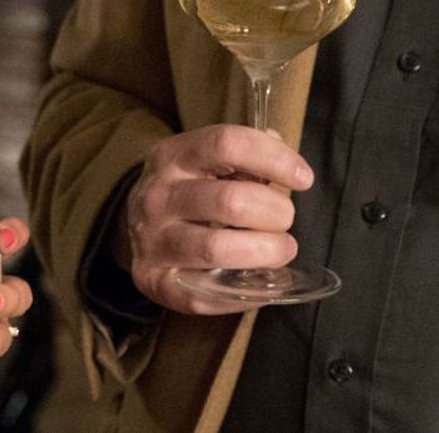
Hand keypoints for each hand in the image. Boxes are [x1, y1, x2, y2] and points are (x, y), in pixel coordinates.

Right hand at [118, 124, 313, 314]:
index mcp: (173, 156)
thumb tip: (288, 168)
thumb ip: (247, 159)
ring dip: (266, 251)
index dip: (274, 159)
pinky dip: (245, 290)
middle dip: (276, 212)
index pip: (227, 144)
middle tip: (285, 219)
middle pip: (231, 201)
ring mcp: (153, 240)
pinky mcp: (155, 280)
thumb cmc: (187, 191)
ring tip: (280, 249)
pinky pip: (209, 293)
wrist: (135, 226)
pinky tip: (259, 279)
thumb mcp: (205, 162)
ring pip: (219, 248)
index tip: (303, 178)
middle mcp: (158, 195)